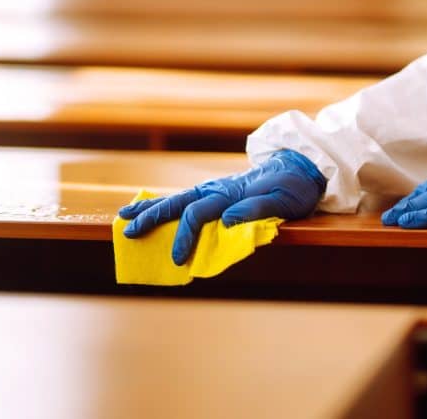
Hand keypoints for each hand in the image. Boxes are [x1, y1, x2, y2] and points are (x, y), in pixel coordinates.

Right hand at [118, 149, 325, 264]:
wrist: (301, 167)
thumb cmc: (294, 188)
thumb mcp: (283, 200)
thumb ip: (256, 208)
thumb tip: (227, 220)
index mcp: (231, 193)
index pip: (200, 214)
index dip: (186, 236)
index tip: (177, 259)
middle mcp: (218, 188)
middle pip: (179, 202)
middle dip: (152, 217)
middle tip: (128, 232)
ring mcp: (216, 188)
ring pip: (178, 198)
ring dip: (152, 207)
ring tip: (125, 215)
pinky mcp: (217, 191)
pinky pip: (186, 198)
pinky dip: (165, 203)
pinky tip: (151, 209)